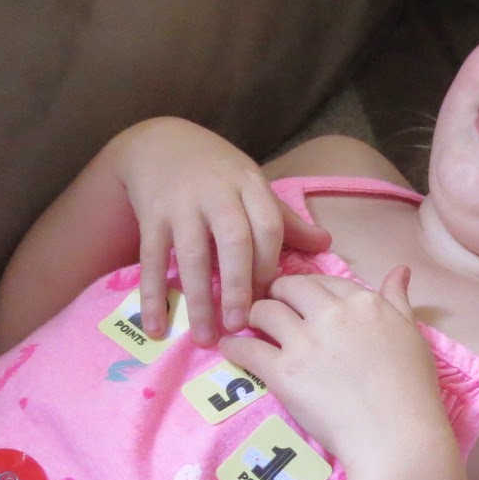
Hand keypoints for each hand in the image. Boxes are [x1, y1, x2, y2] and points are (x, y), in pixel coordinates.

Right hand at [113, 118, 330, 344]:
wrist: (160, 142)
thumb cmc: (217, 173)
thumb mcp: (252, 186)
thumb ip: (284, 219)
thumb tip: (326, 245)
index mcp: (249, 186)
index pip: (269, 225)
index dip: (270, 263)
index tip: (270, 297)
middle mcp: (217, 193)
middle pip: (233, 241)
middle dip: (238, 285)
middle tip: (240, 325)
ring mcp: (181, 205)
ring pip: (192, 256)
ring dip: (198, 299)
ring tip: (204, 337)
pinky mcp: (152, 217)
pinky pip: (152, 261)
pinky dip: (152, 296)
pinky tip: (157, 327)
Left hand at [218, 267, 446, 463]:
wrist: (396, 436)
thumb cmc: (412, 390)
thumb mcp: (412, 335)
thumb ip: (399, 300)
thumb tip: (400, 270)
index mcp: (364, 302)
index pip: (326, 280)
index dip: (310, 288)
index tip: (303, 301)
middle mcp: (332, 314)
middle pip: (289, 287)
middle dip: (277, 294)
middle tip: (272, 309)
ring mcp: (305, 342)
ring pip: (263, 310)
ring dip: (253, 315)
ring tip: (250, 326)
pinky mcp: (284, 373)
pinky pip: (247, 348)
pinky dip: (234, 346)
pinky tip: (230, 349)